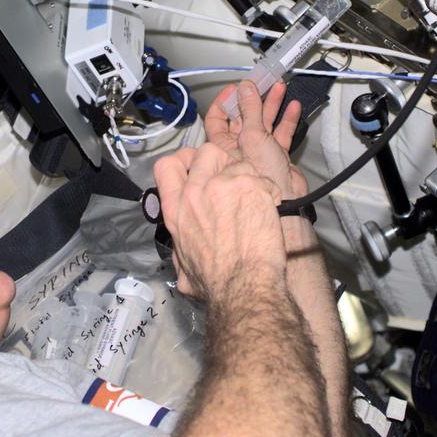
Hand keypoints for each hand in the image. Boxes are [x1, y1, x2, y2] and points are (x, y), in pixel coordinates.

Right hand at [153, 142, 285, 300]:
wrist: (243, 284)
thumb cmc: (215, 283)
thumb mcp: (182, 267)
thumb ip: (181, 249)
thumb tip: (184, 250)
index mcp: (176, 210)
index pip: (167, 166)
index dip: (183, 162)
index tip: (196, 169)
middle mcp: (196, 192)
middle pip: (206, 152)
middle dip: (221, 162)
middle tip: (233, 182)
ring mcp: (223, 185)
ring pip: (238, 162)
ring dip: (248, 178)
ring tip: (255, 200)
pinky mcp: (250, 185)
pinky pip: (262, 177)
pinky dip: (269, 192)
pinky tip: (269, 210)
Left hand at [206, 81, 308, 199]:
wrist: (287, 199)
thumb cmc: (263, 177)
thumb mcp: (253, 136)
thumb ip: (250, 110)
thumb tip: (245, 89)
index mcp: (224, 145)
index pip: (217, 119)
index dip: (225, 102)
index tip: (236, 88)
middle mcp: (239, 147)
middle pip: (243, 116)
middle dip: (253, 98)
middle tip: (262, 83)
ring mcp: (258, 151)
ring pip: (263, 122)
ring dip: (272, 105)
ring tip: (280, 88)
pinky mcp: (276, 154)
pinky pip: (280, 132)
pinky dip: (287, 119)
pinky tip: (292, 107)